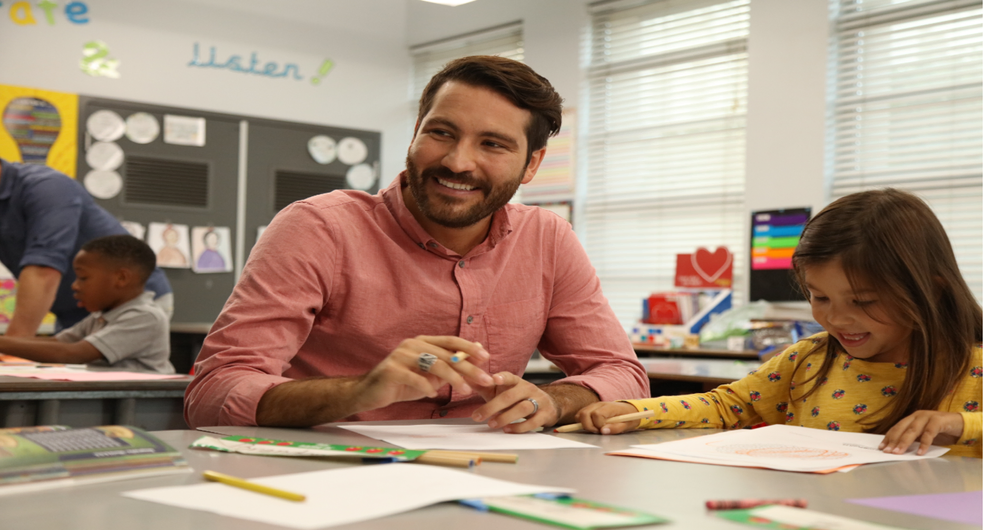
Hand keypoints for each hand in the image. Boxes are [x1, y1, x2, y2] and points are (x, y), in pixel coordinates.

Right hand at [350, 336, 492, 412]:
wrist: (369, 392)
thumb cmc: (402, 383)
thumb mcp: (429, 375)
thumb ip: (448, 366)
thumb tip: (475, 356)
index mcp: (423, 341)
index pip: (451, 340)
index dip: (469, 348)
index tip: (487, 358)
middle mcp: (413, 344)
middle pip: (446, 354)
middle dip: (469, 367)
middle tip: (485, 379)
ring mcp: (401, 355)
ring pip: (434, 364)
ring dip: (453, 378)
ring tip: (465, 391)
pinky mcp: (391, 369)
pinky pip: (415, 378)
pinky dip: (426, 387)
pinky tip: (433, 395)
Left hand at [471, 372, 558, 433]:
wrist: (548, 404)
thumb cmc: (518, 398)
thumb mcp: (501, 390)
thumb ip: (484, 386)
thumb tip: (464, 378)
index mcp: (516, 382)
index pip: (509, 377)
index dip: (502, 377)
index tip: (493, 379)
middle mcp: (528, 389)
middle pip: (511, 396)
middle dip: (493, 406)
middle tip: (477, 416)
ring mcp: (538, 401)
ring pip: (523, 408)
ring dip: (505, 417)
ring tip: (491, 424)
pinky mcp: (545, 414)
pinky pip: (533, 422)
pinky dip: (519, 427)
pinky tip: (507, 430)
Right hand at [574, 401, 639, 433]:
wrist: (629, 409)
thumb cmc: (628, 417)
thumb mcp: (627, 425)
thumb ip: (615, 428)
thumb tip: (603, 431)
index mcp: (609, 407)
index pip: (596, 414)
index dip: (598, 425)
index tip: (603, 430)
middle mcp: (599, 404)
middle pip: (584, 413)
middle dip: (588, 426)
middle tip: (597, 432)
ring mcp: (593, 406)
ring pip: (580, 414)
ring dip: (584, 424)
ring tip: (595, 429)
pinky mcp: (590, 409)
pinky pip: (580, 415)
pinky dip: (582, 422)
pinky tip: (592, 426)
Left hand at [879, 410, 963, 455]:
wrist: (960, 424)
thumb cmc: (940, 431)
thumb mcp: (924, 435)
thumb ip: (914, 439)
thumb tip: (899, 450)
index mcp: (911, 418)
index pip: (896, 428)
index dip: (888, 437)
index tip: (881, 447)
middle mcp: (917, 416)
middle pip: (902, 428)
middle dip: (893, 440)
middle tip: (887, 452)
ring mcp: (927, 416)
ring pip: (912, 430)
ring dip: (904, 442)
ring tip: (898, 452)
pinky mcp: (938, 420)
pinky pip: (929, 433)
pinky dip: (924, 443)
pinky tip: (920, 453)